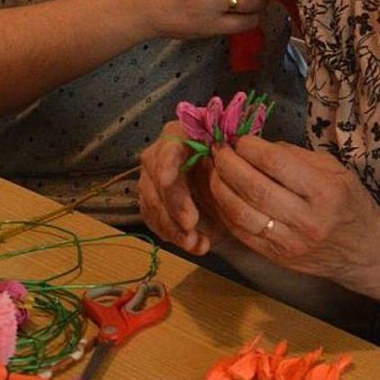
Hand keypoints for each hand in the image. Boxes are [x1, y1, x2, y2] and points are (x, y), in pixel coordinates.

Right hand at [137, 120, 225, 255]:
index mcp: (181, 135)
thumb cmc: (229, 168)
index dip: (167, 165)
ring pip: (152, 203)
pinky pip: (153, 219)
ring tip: (195, 243)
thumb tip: (219, 167)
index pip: (169, 148)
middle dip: (173, 206)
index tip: (168, 181)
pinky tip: (193, 245)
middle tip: (190, 225)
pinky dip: (172, 235)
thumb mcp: (230, 164)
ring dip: (173, 227)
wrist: (225, 185)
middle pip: (157, 179)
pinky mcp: (149, 200)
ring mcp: (151, 177)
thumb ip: (223, 164)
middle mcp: (159, 153)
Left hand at [201, 136, 379, 289]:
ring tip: (213, 170)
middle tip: (217, 148)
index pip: (276, 163)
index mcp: (324, 191)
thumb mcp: (335, 170)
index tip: (238, 137)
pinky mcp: (277, 257)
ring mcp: (289, 243)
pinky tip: (220, 195)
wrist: (364, 251)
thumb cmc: (350, 203)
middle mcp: (306, 219)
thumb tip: (258, 145)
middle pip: (253, 188)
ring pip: (241, 213)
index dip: (250, 147)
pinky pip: (242, 233)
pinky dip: (225, 211)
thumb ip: (297, 156)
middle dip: (228, 164)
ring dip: (220, 188)